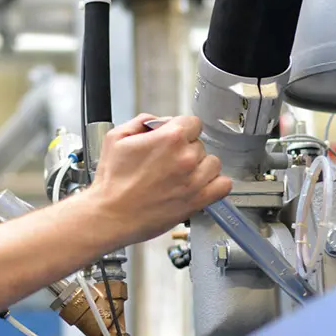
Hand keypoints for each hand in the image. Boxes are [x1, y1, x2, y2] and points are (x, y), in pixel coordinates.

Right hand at [90, 113, 231, 244]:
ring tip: (180, 174)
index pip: (192, 122)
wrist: (111, 214)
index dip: (179, 129)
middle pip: (200, 143)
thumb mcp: (116, 137)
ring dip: (200, 166)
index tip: (171, 138)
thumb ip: (141, 121)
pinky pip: (224, 185)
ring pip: (213, 162)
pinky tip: (197, 184)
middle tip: (166, 161)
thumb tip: (157, 121)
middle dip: (185, 149)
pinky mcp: (198, 200)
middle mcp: (186, 157)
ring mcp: (195, 180)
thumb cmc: (112, 181)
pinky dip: (214, 184)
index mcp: (169, 138)